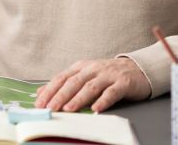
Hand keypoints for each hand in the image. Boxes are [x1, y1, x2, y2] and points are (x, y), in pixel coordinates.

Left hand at [35, 58, 150, 112]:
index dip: (49, 90)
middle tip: (51, 107)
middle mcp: (93, 69)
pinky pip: (111, 92)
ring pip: (90, 87)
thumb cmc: (107, 75)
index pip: (61, 78)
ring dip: (78, 98)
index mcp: (81, 67)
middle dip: (61, 95)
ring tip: (69, 109)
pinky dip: (103, 100)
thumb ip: (65, 83)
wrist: (137, 69)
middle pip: (74, 82)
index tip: (40, 103)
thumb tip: (41, 92)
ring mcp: (108, 75)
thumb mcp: (84, 75)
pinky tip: (96, 108)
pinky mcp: (123, 83)